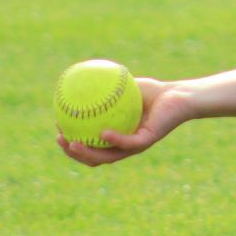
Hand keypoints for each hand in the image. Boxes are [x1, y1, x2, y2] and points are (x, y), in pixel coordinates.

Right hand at [56, 78, 191, 166]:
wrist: (178, 96)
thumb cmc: (152, 91)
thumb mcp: (123, 86)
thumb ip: (104, 85)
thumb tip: (80, 77)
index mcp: (116, 137)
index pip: (90, 146)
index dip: (72, 143)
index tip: (57, 128)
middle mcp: (123, 145)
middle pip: (93, 158)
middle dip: (73, 153)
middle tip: (60, 139)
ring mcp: (135, 146)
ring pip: (107, 157)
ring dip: (88, 153)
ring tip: (73, 143)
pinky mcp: (147, 141)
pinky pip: (127, 143)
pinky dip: (113, 139)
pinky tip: (101, 132)